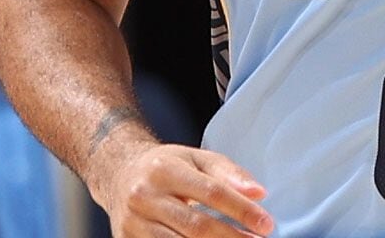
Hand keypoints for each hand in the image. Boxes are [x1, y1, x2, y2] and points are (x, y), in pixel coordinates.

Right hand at [97, 142, 272, 237]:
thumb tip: (258, 193)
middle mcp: (145, 196)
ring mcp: (133, 223)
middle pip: (197, 226)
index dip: (242, 210)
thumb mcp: (195, 158)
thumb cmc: (165, 166)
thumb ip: (228, 173)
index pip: (211, 192)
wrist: (118, 174)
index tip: (266, 224)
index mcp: (165, 170)